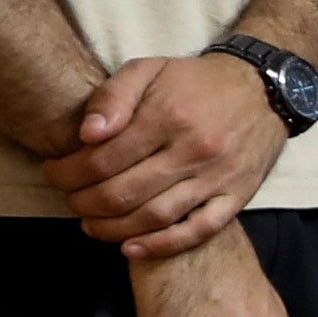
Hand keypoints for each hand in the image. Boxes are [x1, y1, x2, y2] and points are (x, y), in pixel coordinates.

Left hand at [49, 51, 288, 254]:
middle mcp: (193, 149)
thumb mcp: (149, 69)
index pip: (102, 158)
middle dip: (83, 202)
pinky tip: (131, 247)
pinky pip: (197, 231)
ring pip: (154, 216)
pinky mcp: (236, 196)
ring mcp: (217, 176)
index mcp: (167, 115)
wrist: (263, 89)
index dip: (68, 172)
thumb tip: (86, 134)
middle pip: (122, 193)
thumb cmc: (195, 81)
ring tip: (90, 224)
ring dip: (112, 228)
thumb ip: (113, 96)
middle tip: (70, 199)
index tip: (54, 173)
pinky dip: (161, 245)